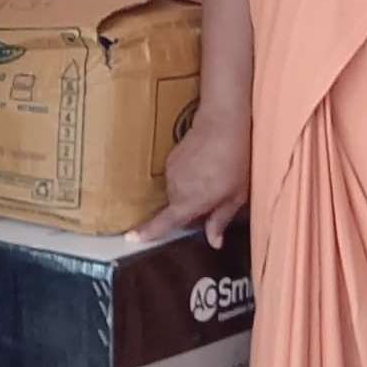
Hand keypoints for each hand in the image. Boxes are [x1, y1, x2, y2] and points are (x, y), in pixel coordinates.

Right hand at [138, 109, 250, 245]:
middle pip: (176, 208)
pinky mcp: (171, 158)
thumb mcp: (236, 196)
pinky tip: (206, 166)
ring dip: (190, 191)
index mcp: (189, 202)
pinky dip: (189, 177)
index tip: (131, 238)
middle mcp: (175, 189)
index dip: (147, 232)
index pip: (164, 223)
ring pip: (177, 191)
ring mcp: (171, 172)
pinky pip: (177, 176)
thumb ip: (220, 220)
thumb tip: (214, 243)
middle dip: (190, 208)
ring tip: (213, 177)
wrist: (222, 124)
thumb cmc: (234, 162)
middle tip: (214, 197)